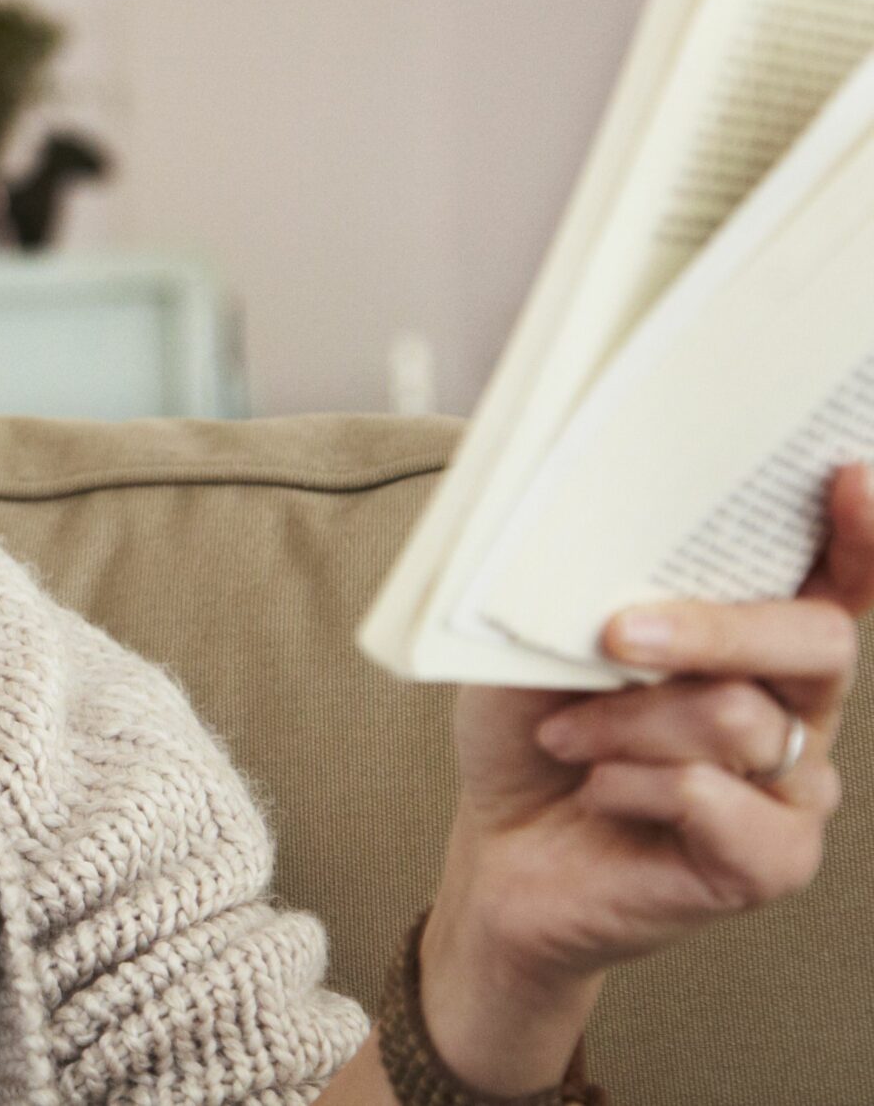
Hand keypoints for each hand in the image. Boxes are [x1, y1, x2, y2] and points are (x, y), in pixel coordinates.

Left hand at [417, 460, 869, 1087]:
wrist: (498, 848)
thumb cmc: (529, 729)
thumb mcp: (537, 638)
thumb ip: (587, 587)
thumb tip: (593, 525)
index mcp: (751, 637)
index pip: (836, 577)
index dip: (859, 530)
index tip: (844, 475)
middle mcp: (794, 705)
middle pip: (817, 640)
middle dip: (714, 628)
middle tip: (617, 635)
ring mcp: (792, 785)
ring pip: (740, 721)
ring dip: (626, 723)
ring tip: (564, 734)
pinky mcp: (768, 859)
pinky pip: (718, 803)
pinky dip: (635, 788)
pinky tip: (599, 792)